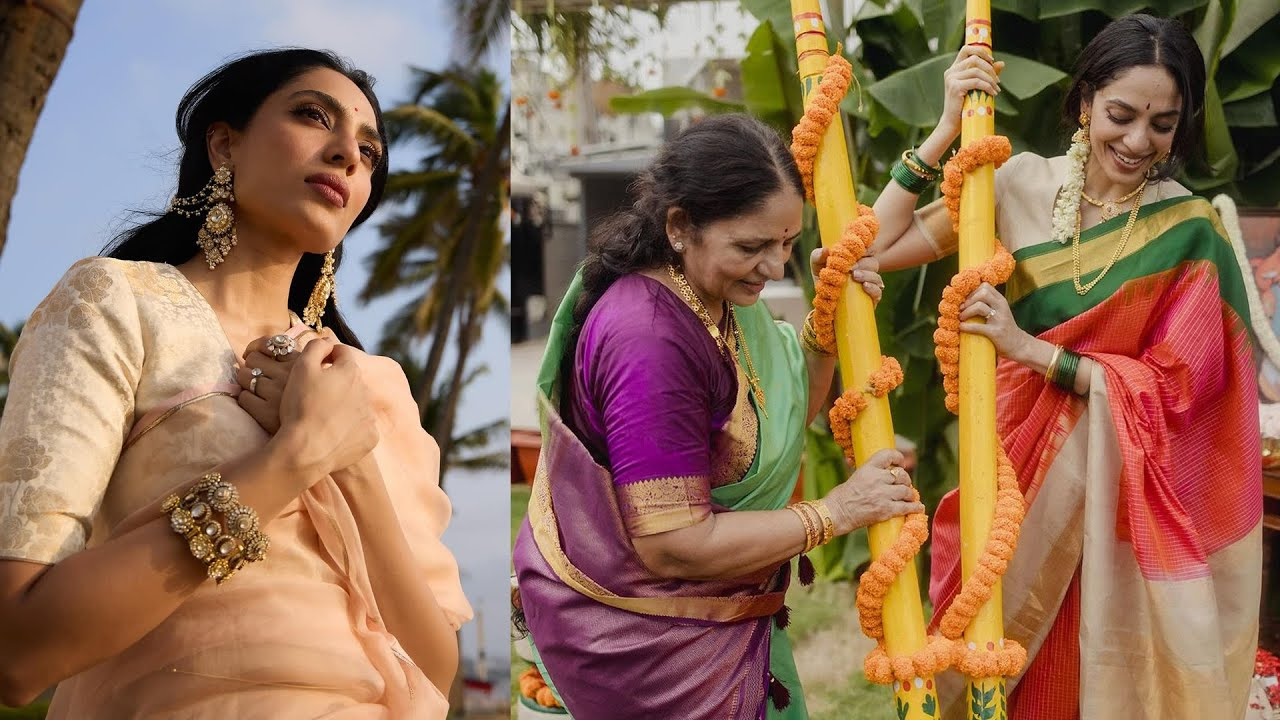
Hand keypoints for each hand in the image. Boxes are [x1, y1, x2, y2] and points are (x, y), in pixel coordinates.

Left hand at [234, 330, 329, 433]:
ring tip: (253, 388)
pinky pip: (243, 398)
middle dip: (250, 365)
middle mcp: (287, 375)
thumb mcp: (325, 375)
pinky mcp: (265, 412)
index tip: (254, 353)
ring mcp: (275, 393)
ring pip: (243, 376)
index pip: (269, 343)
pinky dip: (245, 399)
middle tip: (256, 374)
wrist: (322, 437)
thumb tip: (302, 341)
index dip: (256, 346)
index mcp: (301, 363)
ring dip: (245, 381)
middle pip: (252, 359)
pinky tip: (254, 403)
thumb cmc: (323, 406)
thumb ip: (314, 357)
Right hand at [274, 339, 380, 474]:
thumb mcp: (301, 368)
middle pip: (350, 379)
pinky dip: (349, 429)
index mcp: (350, 371)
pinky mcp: (370, 437)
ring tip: (321, 417)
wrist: (306, 450)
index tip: (315, 367)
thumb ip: (316, 347)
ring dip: (343, 406)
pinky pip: (360, 428)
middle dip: (336, 383)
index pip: (341, 353)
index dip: (327, 356)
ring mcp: (369, 416)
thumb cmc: (301, 406)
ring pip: (356, 404)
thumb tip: (327, 341)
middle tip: (314, 396)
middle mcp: (366, 391)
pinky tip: (332, 434)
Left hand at [811, 248, 884, 305]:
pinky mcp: (870, 299)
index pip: (869, 249)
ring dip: (867, 275)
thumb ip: (818, 256)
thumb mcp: (817, 265)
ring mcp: (869, 285)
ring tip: (855, 276)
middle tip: (851, 267)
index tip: (856, 249)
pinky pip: (878, 292)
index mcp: (857, 259)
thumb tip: (825, 250)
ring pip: (876, 277)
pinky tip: (865, 286)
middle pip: (873, 263)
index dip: (866, 247)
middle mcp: (866, 271)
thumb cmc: (823, 279)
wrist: (822, 303)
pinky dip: (873, 288)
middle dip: (863, 264)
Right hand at [822, 448, 923, 535]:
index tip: (900, 463)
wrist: (836, 513)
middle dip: (905, 480)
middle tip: (904, 485)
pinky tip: (918, 508)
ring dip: (910, 494)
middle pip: (901, 475)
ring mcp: (883, 494)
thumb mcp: (854, 477)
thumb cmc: (841, 497)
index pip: (888, 455)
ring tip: (909, 497)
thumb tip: (882, 473)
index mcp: (868, 468)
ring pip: (906, 491)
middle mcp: (877, 479)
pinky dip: (915, 507)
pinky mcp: (886, 510)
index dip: (898, 457)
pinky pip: (907, 507)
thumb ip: (869, 474)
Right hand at [938, 45, 1003, 139]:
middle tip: (997, 80)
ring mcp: (951, 79)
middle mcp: (951, 72)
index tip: (992, 60)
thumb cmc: (965, 106)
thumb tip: (1002, 63)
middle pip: (974, 58)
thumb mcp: (977, 88)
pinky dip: (988, 86)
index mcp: (954, 69)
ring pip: (976, 70)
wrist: (953, 123)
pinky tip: (993, 93)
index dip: (980, 51)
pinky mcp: (955, 87)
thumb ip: (987, 75)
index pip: (966, 49)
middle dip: (989, 67)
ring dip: (990, 79)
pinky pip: (976, 82)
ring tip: (996, 89)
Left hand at [958, 282, 1031, 358]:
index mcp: (1001, 300)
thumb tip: (965, 301)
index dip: (972, 291)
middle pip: (982, 293)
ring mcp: (999, 319)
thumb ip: (988, 304)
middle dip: (969, 300)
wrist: (1018, 344)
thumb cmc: (1003, 327)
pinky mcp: (996, 332)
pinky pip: (978, 326)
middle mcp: (1001, 307)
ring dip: (966, 312)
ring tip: (961, 317)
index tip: (965, 300)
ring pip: (979, 306)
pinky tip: (961, 327)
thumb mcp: (999, 311)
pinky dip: (966, 327)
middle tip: (961, 308)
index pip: (985, 286)